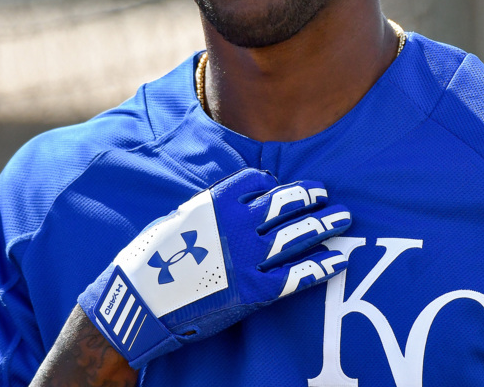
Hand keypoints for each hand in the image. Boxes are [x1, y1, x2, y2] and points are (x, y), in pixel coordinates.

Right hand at [77, 168, 351, 367]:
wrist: (140, 301)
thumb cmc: (153, 260)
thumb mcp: (181, 219)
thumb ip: (212, 209)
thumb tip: (236, 204)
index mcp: (218, 201)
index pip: (259, 182)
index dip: (277, 184)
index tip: (287, 188)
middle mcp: (239, 225)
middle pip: (287, 204)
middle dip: (311, 197)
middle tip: (326, 195)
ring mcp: (250, 258)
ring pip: (299, 235)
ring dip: (325, 224)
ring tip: (344, 218)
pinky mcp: (256, 291)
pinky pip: (298, 275)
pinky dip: (321, 266)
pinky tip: (338, 259)